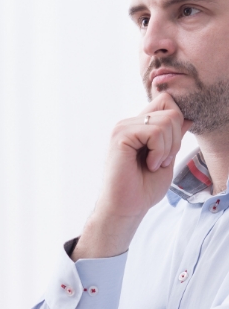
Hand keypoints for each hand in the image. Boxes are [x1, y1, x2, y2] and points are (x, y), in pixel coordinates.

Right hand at [73, 93, 191, 259]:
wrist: (127, 207)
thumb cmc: (143, 188)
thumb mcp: (166, 157)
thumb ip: (174, 137)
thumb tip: (188, 117)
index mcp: (138, 127)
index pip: (166, 100)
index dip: (177, 121)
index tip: (168, 150)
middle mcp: (129, 123)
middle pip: (170, 107)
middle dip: (175, 137)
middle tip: (161, 160)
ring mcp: (123, 128)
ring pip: (167, 119)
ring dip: (168, 147)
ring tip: (154, 164)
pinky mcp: (120, 136)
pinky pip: (155, 131)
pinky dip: (159, 151)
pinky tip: (148, 164)